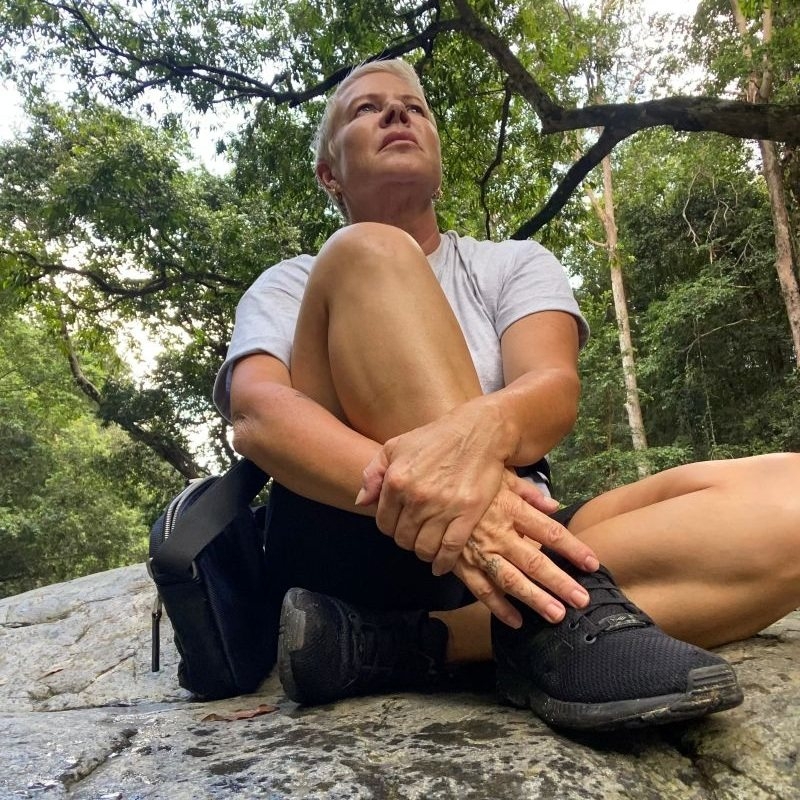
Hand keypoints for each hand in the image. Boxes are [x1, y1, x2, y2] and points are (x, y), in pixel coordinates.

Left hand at [356, 402, 525, 572]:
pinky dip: (444, 562)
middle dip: (407, 539)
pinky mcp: (467, 514)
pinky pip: (450, 550)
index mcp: (397, 481)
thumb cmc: (435, 438)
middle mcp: (417, 497)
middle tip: (416, 533)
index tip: (400, 524)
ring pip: (424, 548)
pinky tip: (441, 564)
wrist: (479, 431)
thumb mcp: (395, 446)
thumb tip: (360, 501)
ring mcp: (443, 507)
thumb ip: (373, 474)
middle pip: (403, 539)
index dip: (390, 527)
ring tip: (428, 546)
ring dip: (424, 552)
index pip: (384, 523)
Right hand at [451, 475, 598, 627]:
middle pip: (534, 560)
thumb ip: (527, 490)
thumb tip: (554, 505)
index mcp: (510, 508)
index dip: (572, 548)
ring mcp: (478, 550)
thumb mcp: (498, 474)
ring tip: (556, 614)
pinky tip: (516, 621)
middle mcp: (497, 532)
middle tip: (581, 600)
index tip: (592, 563)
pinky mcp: (460, 563)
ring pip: (510, 579)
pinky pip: (480, 589)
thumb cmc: (467, 479)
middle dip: (559, 582)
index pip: (549, 531)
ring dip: (534, 599)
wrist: (426, 488)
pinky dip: (497, 607)